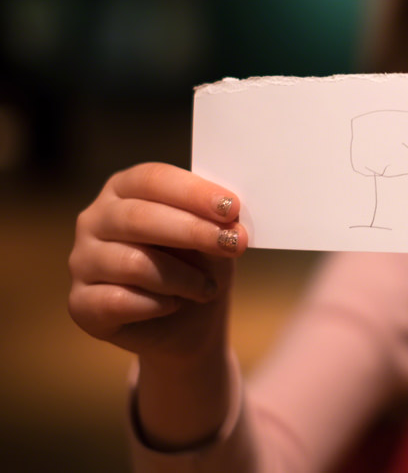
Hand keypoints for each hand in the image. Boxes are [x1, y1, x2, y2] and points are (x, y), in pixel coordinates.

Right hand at [68, 162, 247, 363]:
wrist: (190, 323)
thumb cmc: (200, 266)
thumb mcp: (215, 238)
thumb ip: (216, 223)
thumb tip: (230, 219)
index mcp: (125, 189)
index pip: (152, 179)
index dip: (192, 192)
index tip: (231, 208)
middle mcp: (95, 220)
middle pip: (138, 217)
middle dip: (192, 231)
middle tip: (232, 244)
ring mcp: (82, 261)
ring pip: (133, 262)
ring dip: (183, 277)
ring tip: (208, 288)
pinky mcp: (80, 303)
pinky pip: (118, 301)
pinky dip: (157, 305)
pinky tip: (174, 305)